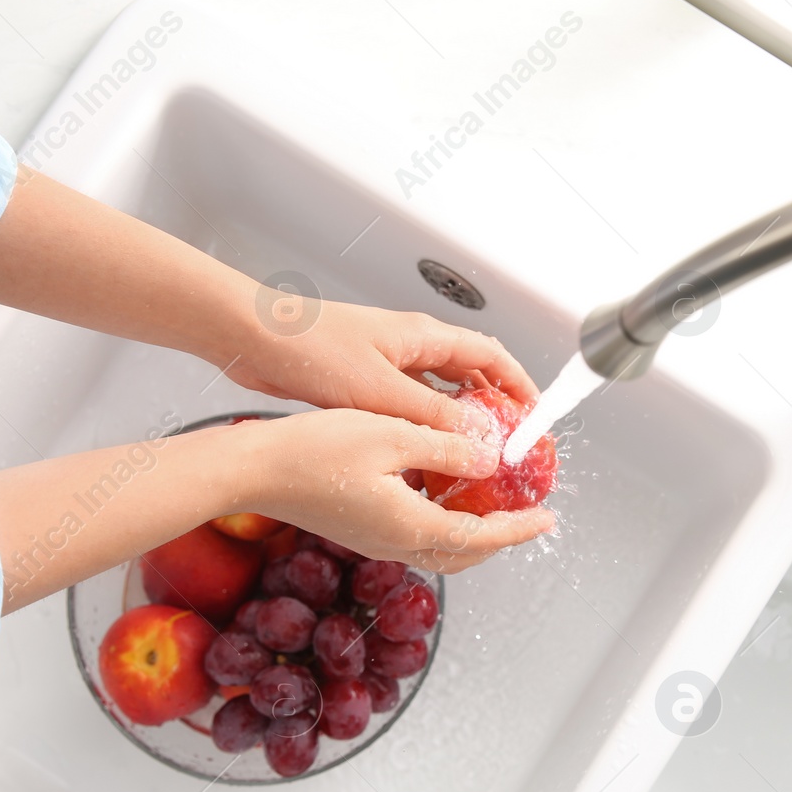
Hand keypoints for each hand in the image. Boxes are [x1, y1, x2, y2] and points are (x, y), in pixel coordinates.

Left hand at [227, 295, 538, 434]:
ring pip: (438, 392)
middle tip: (509, 443)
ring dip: (458, 420)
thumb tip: (479, 437)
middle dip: (495, 406)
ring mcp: (387, 361)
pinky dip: (424, 426)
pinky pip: (409, 404)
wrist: (254, 337)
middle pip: (469, 374)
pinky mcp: (363, 379)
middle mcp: (410, 345)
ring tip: (473, 455)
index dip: (519, 384)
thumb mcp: (381, 391)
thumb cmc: (311, 348)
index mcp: (424, 336)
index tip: (537, 415)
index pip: (491, 355)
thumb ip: (433, 415)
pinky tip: (424, 452)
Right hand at [233, 409, 554, 572]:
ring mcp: (374, 540)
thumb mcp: (392, 434)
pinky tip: (440, 493)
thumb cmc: (312, 450)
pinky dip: (441, 523)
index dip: (518, 528)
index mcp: (409, 524)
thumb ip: (446, 448)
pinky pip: (414, 535)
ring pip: (439, 548)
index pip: (481, 537)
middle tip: (525, 517)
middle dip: (499, 538)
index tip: (546, 519)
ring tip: (491, 505)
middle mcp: (394, 541)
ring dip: (471, 533)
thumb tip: (487, 458)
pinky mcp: (358, 529)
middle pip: (464, 554)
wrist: (253, 471)